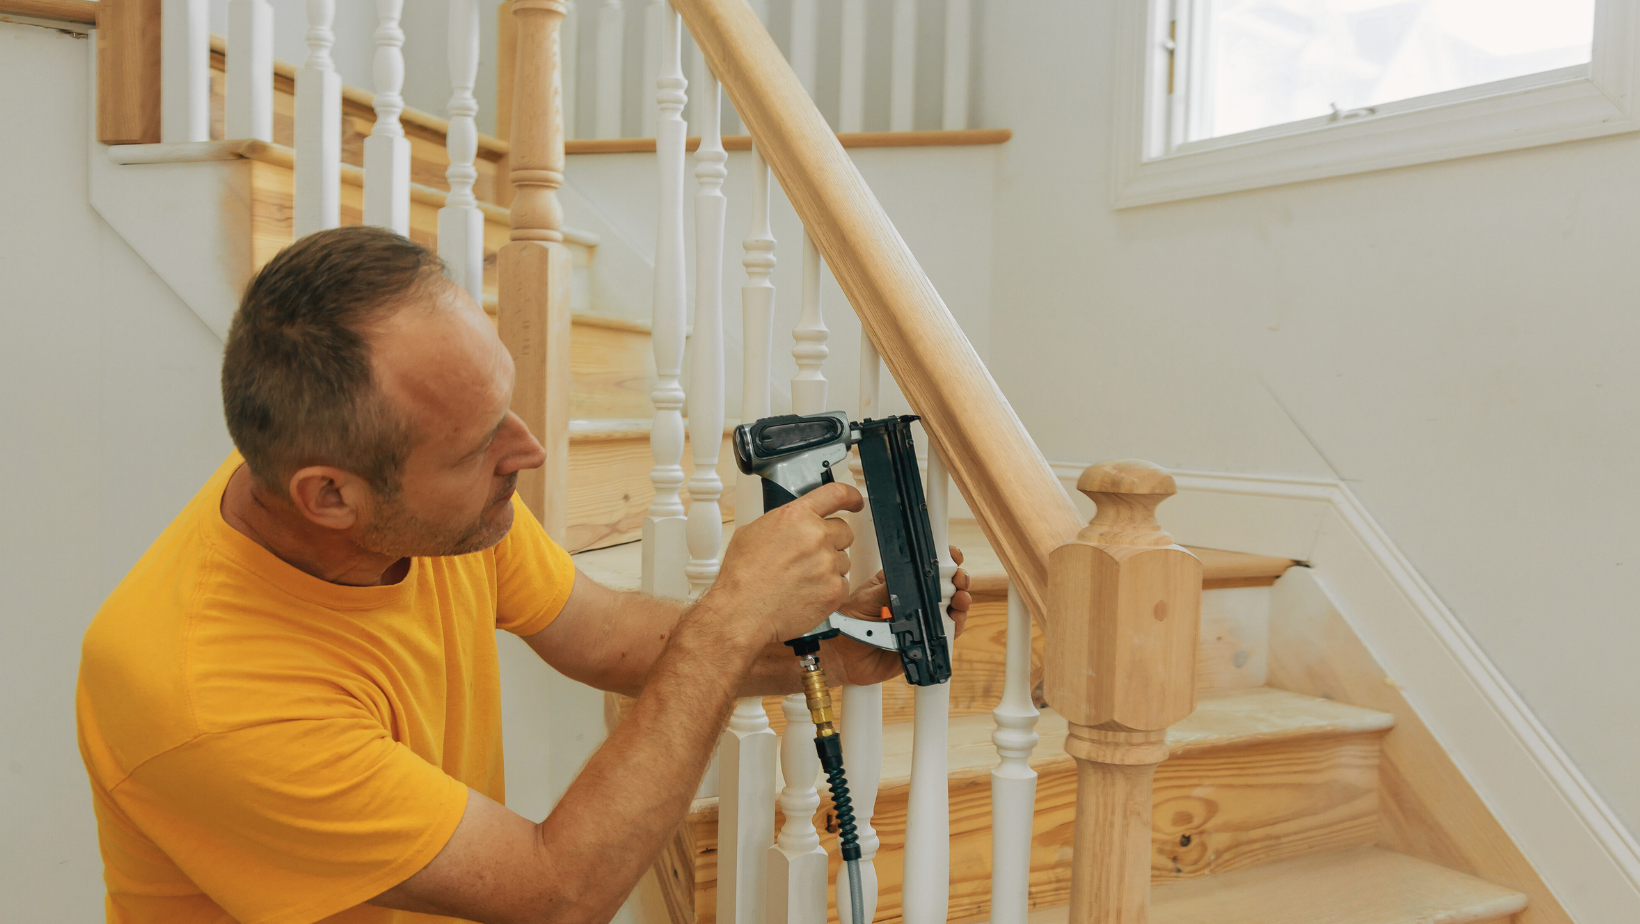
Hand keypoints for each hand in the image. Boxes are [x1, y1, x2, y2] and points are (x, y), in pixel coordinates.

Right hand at [703, 482, 863, 650]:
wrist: (742, 612)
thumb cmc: (742, 577)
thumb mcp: (752, 532)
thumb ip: (782, 523)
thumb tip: (791, 524)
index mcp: (795, 516)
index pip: (836, 494)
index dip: (850, 496)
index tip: (854, 501)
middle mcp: (816, 536)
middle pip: (844, 531)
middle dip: (832, 542)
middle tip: (811, 556)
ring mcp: (827, 564)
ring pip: (843, 560)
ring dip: (829, 567)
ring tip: (802, 579)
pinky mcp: (834, 590)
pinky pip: (842, 584)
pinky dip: (829, 590)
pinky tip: (807, 594)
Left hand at [823, 547, 971, 686]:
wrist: (841, 655)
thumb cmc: (849, 622)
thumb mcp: (869, 597)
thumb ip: (893, 587)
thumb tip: (915, 575)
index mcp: (900, 584)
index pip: (927, 568)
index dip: (944, 561)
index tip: (953, 557)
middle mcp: (914, 602)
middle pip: (946, 587)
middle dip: (958, 580)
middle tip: (958, 580)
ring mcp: (920, 622)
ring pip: (951, 610)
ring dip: (961, 602)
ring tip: (960, 599)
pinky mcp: (923, 643)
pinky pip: (945, 636)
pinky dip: (955, 627)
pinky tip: (955, 620)